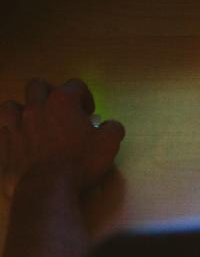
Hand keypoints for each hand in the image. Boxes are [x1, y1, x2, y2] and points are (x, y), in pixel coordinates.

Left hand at [0, 79, 124, 197]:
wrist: (46, 189)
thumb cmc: (80, 162)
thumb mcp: (109, 143)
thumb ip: (112, 128)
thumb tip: (109, 125)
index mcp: (62, 101)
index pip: (75, 85)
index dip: (84, 96)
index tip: (88, 112)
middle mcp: (36, 108)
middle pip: (37, 85)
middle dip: (49, 92)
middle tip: (58, 110)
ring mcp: (15, 126)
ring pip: (10, 106)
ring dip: (21, 110)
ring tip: (32, 122)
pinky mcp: (2, 146)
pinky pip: (2, 131)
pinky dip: (10, 134)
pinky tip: (20, 142)